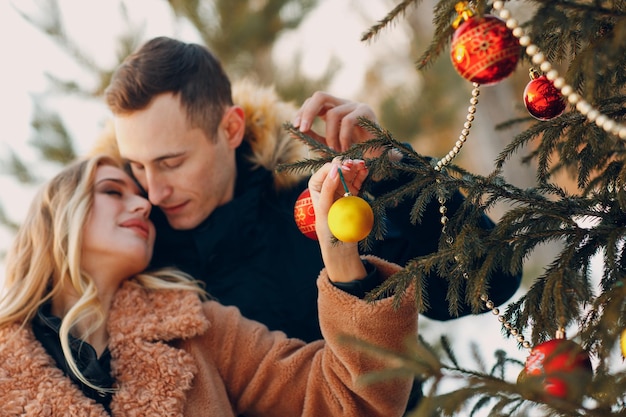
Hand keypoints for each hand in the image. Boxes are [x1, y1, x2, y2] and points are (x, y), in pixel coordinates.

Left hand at [293, 92, 377, 153]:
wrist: (378, 158)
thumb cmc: (353, 151)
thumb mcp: (328, 145)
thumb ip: (313, 138)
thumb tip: (293, 131)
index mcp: (333, 109)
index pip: (313, 102)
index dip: (302, 112)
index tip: (295, 127)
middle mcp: (343, 104)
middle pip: (320, 96)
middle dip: (307, 112)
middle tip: (301, 129)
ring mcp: (355, 106)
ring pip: (332, 114)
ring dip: (329, 136)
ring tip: (335, 150)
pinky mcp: (366, 112)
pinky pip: (348, 121)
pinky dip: (342, 137)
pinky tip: (345, 149)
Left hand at [308, 158, 367, 282]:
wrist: (341, 246)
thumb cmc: (327, 229)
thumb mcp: (324, 208)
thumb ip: (328, 188)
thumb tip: (335, 169)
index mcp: (317, 186)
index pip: (325, 171)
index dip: (335, 167)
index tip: (344, 168)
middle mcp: (329, 185)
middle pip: (339, 169)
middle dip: (347, 164)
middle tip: (355, 164)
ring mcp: (342, 188)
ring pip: (350, 173)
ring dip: (356, 167)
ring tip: (362, 165)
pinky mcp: (354, 193)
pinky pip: (358, 180)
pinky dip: (362, 174)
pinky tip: (366, 169)